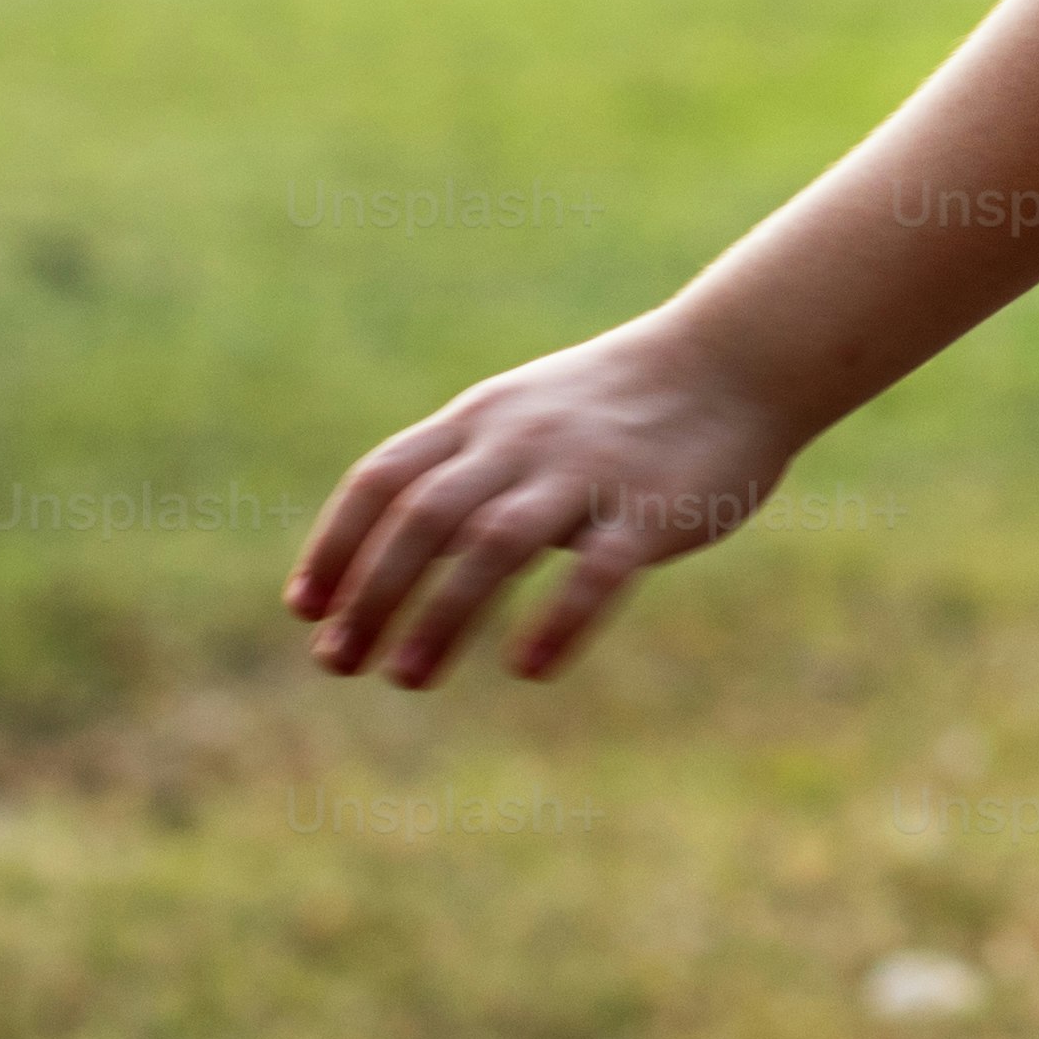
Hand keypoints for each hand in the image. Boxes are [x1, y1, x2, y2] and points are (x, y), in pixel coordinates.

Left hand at [285, 322, 801, 686]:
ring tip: (405, 678)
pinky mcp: (652, 509)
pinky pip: (597, 570)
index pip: (384, 477)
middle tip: (338, 662)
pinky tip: (528, 668)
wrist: (733, 361)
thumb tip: (389, 555)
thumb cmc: (616, 406)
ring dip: (441, 614)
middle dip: (372, 591)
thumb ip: (462, 469)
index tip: (306, 609)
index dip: (337, 544)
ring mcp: (587, 473)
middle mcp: (522, 441)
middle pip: (424, 515)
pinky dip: (558, 620)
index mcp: (482, 419)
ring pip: (495, 543)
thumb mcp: (523, 415)